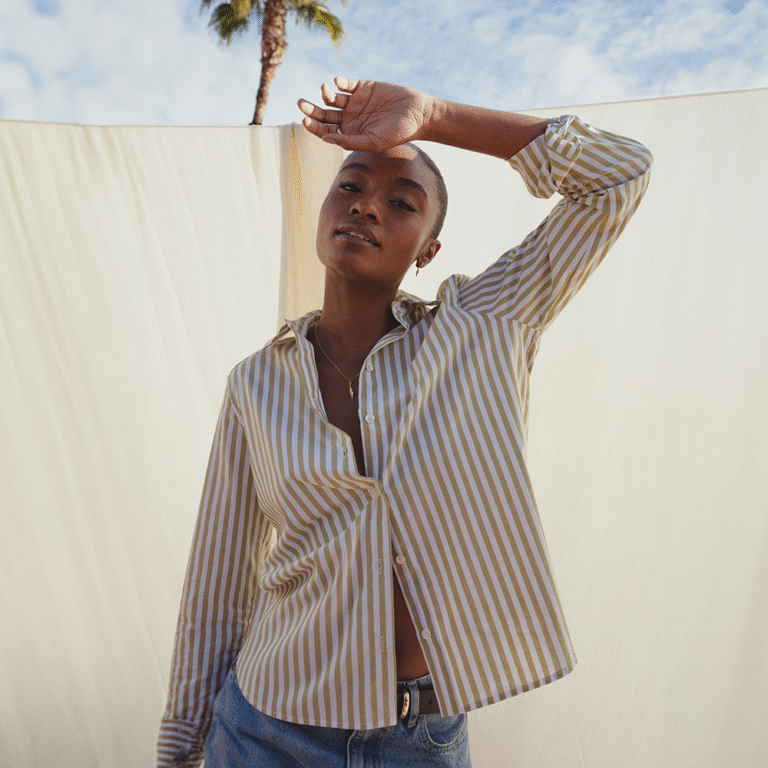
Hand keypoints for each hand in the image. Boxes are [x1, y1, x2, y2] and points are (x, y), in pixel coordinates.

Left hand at [297, 77, 434, 150]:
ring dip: (324, 93)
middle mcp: (349, 119)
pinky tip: (337, 82)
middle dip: (311, 109)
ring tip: (325, 90)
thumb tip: (326, 140)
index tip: (305, 120)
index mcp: (349, 134)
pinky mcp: (363, 87)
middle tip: (301, 103)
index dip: (314, 126)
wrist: (417, 114)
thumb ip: (350, 141)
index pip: (326, 131)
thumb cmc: (397, 133)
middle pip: (324, 114)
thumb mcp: (373, 141)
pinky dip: (338, 82)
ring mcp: (355, 102)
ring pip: (331, 97)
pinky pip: (345, 83)